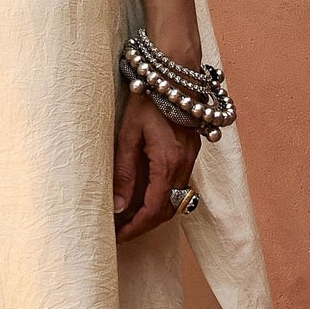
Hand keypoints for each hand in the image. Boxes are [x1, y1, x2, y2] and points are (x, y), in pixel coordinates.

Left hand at [113, 91, 198, 241]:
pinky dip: (164, 198)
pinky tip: (146, 196)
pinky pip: (180, 185)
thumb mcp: (128, 134)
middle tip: (121, 233)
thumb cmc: (147, 98)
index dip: (136, 227)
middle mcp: (184, 165)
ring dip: (155, 214)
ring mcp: (191, 159)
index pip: (153, 209)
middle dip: (145, 226)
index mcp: (168, 162)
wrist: (174, 72)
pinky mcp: (191, 152)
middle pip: (168, 210)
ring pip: (176, 199)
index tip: (118, 236)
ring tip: (131, 219)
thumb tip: (118, 206)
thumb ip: (124, 172)